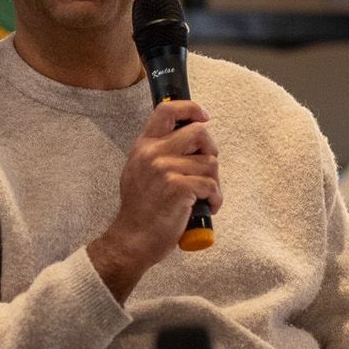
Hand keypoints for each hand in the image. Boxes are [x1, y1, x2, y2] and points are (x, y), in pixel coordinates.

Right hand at [87, 99, 222, 300]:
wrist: (132, 240)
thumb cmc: (141, 209)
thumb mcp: (139, 171)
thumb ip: (157, 152)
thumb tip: (187, 138)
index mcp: (144, 146)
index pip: (167, 110)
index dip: (191, 109)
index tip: (204, 117)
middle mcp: (153, 153)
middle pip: (199, 133)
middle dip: (211, 151)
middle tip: (208, 169)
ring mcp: (165, 170)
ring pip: (210, 163)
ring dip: (214, 182)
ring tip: (203, 196)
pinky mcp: (178, 188)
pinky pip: (211, 185)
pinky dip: (215, 198)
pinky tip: (206, 207)